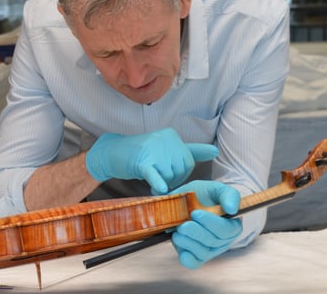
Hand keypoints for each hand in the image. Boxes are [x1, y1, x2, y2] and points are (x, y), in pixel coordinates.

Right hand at [85, 128, 218, 194]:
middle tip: (157, 178)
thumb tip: (215, 151)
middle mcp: (165, 139)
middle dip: (171, 180)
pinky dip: (158, 183)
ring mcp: (153, 149)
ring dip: (161, 184)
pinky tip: (157, 189)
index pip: (187, 161)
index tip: (166, 174)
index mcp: (172, 136)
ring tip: (150, 179)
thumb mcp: (166, 149)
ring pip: (169, 176)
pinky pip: (155, 174)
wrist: (112, 153)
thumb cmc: (141, 154)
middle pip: (180, 170)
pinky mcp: (142, 160)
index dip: (178, 173)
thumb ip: (191, 151)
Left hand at [169, 180, 242, 268]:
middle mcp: (222, 240)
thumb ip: (228, 195)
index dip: (211, 223)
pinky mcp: (196, 256)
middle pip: (212, 242)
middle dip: (196, 233)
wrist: (187, 200)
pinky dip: (186, 258)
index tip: (196, 213)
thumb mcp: (216, 189)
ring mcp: (209, 249)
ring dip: (188, 242)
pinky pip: (193, 263)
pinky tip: (181, 247)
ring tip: (178, 230)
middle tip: (183, 224)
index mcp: (232, 225)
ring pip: (202, 252)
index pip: (226, 230)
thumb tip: (232, 209)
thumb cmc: (204, 195)